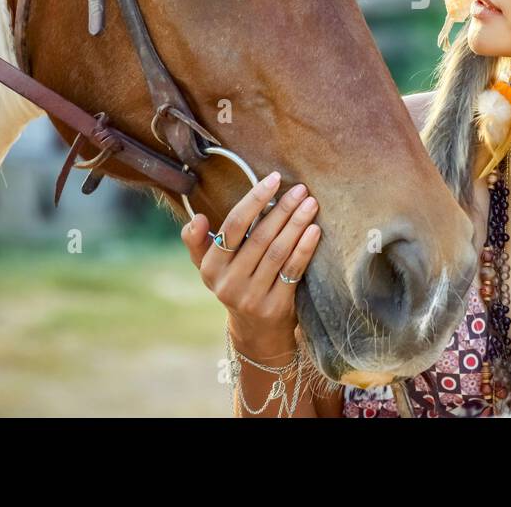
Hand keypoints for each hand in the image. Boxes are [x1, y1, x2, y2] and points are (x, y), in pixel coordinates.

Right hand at [180, 170, 320, 356]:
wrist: (256, 331)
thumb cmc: (235, 283)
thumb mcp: (210, 266)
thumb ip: (197, 241)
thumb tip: (196, 218)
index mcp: (211, 267)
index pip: (233, 226)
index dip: (254, 200)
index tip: (273, 179)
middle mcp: (229, 283)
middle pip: (259, 237)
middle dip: (282, 209)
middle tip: (301, 189)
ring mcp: (252, 297)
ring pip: (278, 252)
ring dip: (296, 224)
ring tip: (311, 204)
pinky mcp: (276, 307)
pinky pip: (293, 270)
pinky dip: (305, 248)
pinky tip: (315, 230)